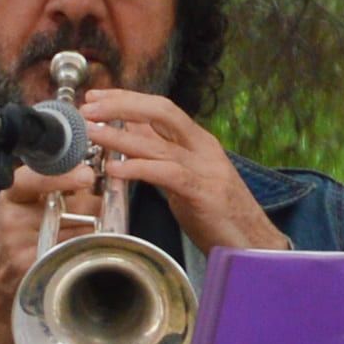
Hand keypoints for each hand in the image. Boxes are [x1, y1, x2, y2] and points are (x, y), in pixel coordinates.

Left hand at [76, 89, 279, 256]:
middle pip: (161, 111)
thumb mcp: (185, 177)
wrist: (254, 245)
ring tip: (92, 135)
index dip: (127, 99)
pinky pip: (167, 174)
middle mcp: (203, 148)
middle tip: (89, 109)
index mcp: (199, 141)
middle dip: (122, 106)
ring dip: (120, 137)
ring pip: (158, 143)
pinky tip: (115, 170)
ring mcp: (206, 168)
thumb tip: (131, 135)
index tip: (97, 98)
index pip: (161, 107)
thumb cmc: (218, 215)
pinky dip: (139, 169)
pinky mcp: (204, 193)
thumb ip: (161, 155)